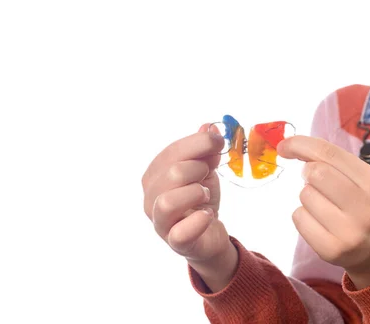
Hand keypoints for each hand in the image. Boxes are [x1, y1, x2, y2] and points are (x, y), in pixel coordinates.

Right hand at [141, 124, 235, 272]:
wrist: (208, 234)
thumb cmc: (200, 199)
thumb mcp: (205, 170)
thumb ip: (204, 150)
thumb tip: (209, 127)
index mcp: (154, 175)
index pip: (170, 152)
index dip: (197, 143)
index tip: (218, 141)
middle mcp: (151, 198)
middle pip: (172, 173)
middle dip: (198, 168)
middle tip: (208, 174)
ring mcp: (160, 222)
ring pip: (169, 201)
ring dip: (195, 192)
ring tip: (204, 194)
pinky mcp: (175, 242)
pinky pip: (181, 232)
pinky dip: (199, 220)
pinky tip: (208, 214)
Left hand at [277, 136, 369, 288]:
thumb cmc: (366, 206)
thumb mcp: (364, 179)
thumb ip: (333, 161)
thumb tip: (289, 145)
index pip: (329, 153)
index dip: (301, 144)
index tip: (283, 146)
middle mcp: (364, 208)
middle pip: (315, 173)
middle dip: (308, 173)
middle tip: (317, 182)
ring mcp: (348, 232)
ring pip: (304, 196)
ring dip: (308, 197)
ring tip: (326, 207)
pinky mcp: (331, 250)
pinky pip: (298, 218)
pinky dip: (303, 216)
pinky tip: (320, 222)